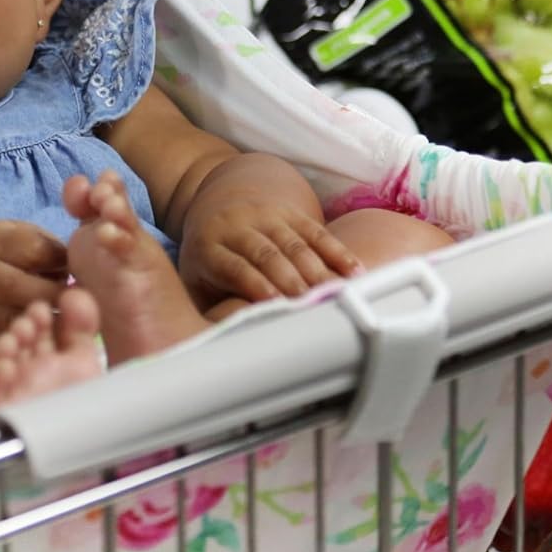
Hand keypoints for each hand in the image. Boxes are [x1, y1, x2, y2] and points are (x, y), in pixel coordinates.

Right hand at [0, 221, 68, 357]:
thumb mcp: (15, 238)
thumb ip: (45, 246)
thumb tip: (80, 267)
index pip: (31, 249)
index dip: (60, 260)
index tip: (80, 267)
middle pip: (14, 285)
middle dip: (51, 294)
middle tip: (78, 299)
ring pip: (9, 317)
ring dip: (43, 320)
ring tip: (68, 320)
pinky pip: (7, 338)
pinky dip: (32, 339)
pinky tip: (53, 336)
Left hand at [179, 198, 359, 305]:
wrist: (217, 208)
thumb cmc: (209, 263)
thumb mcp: (197, 284)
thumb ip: (212, 310)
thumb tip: (233, 343)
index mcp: (208, 248)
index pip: (234, 266)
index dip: (255, 283)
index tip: (275, 303)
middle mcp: (236, 226)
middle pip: (268, 254)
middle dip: (292, 280)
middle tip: (312, 305)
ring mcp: (265, 216)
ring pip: (295, 243)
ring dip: (318, 270)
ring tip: (338, 295)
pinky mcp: (289, 212)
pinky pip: (316, 231)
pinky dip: (337, 252)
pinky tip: (355, 271)